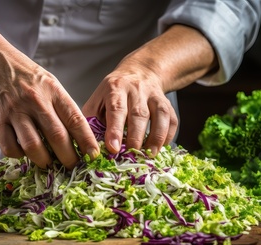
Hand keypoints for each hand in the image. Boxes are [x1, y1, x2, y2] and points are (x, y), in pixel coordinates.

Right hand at [0, 51, 99, 169]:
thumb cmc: (23, 73)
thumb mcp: (48, 82)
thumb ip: (60, 106)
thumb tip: (76, 135)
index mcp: (53, 91)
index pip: (75, 120)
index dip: (87, 141)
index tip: (93, 155)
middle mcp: (35, 101)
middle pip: (57, 137)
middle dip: (68, 157)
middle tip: (72, 166)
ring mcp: (15, 111)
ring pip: (33, 146)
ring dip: (44, 161)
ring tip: (48, 164)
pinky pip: (10, 147)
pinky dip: (19, 155)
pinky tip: (23, 152)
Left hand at [83, 24, 217, 156]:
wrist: (139, 72)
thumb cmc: (113, 93)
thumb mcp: (97, 100)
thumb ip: (91, 120)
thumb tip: (88, 146)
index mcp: (115, 89)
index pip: (116, 109)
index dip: (114, 129)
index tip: (113, 148)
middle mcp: (136, 90)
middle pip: (139, 114)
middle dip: (136, 137)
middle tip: (131, 155)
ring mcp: (154, 96)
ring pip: (160, 115)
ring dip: (156, 137)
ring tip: (149, 155)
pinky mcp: (167, 103)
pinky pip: (172, 119)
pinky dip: (169, 135)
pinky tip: (161, 147)